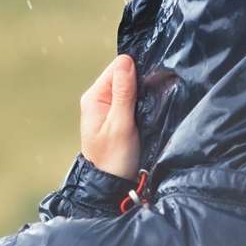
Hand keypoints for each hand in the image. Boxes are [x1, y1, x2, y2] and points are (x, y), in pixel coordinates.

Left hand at [80, 55, 139, 180]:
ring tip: (148, 108)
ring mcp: (108, 107)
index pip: (117, 66)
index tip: (147, 87)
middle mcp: (99, 98)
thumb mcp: (120, 124)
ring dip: (141, 93)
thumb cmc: (113, 159)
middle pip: (124, 75)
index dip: (135, 72)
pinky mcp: (118, 116)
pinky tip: (147, 111)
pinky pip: (131, 99)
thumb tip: (126, 61)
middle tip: (150, 100)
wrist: (110, 185)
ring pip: (130, 87)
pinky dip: (141, 102)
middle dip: (140, 82)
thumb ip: (123, 93)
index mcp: (94, 97)